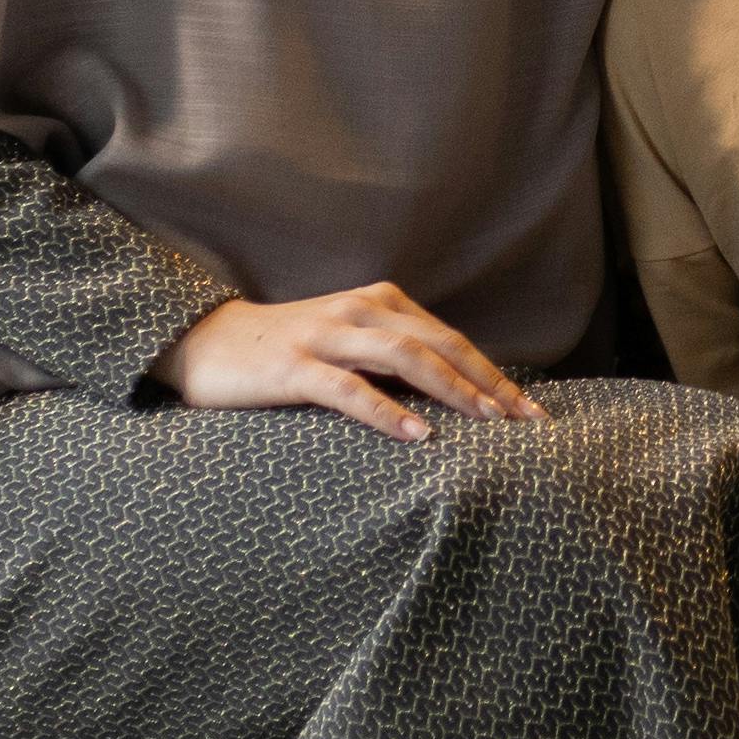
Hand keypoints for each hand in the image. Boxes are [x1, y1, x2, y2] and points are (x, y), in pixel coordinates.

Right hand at [157, 283, 542, 441]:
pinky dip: (387, 411)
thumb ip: (394, 361)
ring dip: (452, 390)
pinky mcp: (294, 367)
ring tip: (486, 422)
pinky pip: (349, 389)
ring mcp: (326, 336)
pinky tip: (418, 435)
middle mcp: (360, 310)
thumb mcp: (348, 345)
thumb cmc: (287, 352)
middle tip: (527, 422)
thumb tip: (455, 398)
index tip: (532, 412)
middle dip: (489, 383)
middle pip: (440, 345)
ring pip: (404, 358)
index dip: (494, 373)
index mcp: (380, 303)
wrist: (206, 342)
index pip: (451, 339)